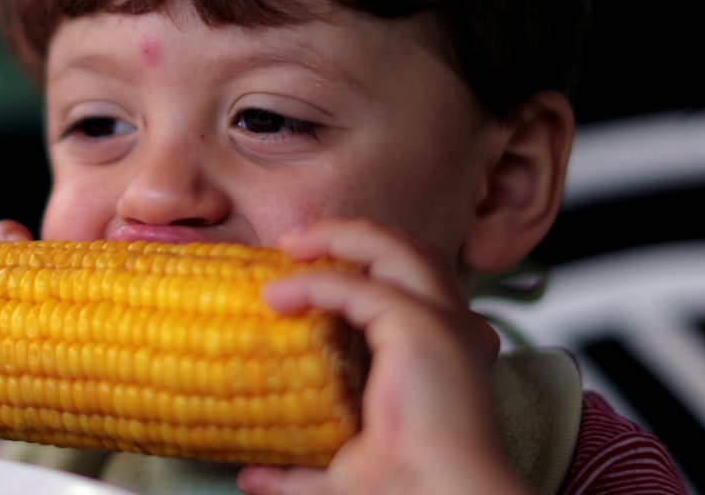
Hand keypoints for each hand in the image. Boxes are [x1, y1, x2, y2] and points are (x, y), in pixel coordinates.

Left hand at [237, 219, 531, 494]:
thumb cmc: (408, 490)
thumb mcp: (341, 472)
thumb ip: (297, 470)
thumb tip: (252, 476)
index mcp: (443, 351)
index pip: (406, 282)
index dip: (358, 266)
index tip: (304, 272)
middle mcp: (452, 329)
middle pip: (407, 250)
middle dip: (351, 235)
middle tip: (293, 243)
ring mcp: (441, 324)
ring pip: (394, 247)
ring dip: (338, 235)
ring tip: (288, 243)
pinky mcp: (419, 328)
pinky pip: (358, 287)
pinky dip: (314, 283)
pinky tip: (277, 296)